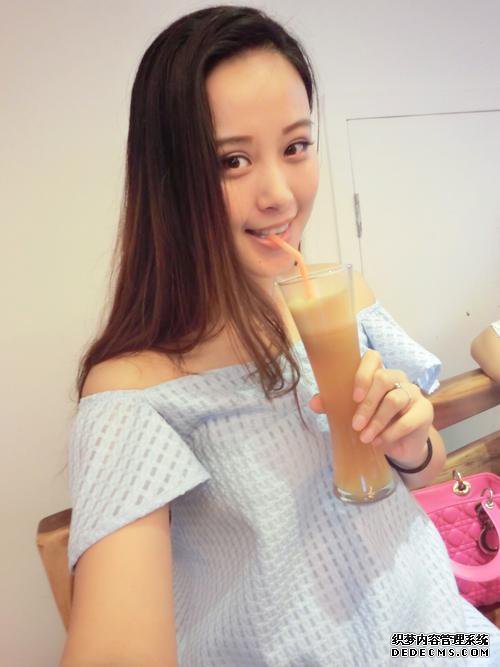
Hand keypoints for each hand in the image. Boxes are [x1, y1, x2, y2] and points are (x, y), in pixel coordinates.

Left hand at [308, 350, 433, 466]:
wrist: (399, 447)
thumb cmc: (374, 423)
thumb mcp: (353, 414)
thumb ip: (334, 405)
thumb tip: (313, 403)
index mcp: (379, 373)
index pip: (373, 358)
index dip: (363, 374)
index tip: (353, 397)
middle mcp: (398, 379)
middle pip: (384, 379)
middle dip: (367, 404)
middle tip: (355, 425)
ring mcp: (414, 394)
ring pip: (395, 399)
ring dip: (377, 421)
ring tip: (365, 438)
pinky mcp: (425, 412)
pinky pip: (407, 420)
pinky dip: (390, 433)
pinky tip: (379, 442)